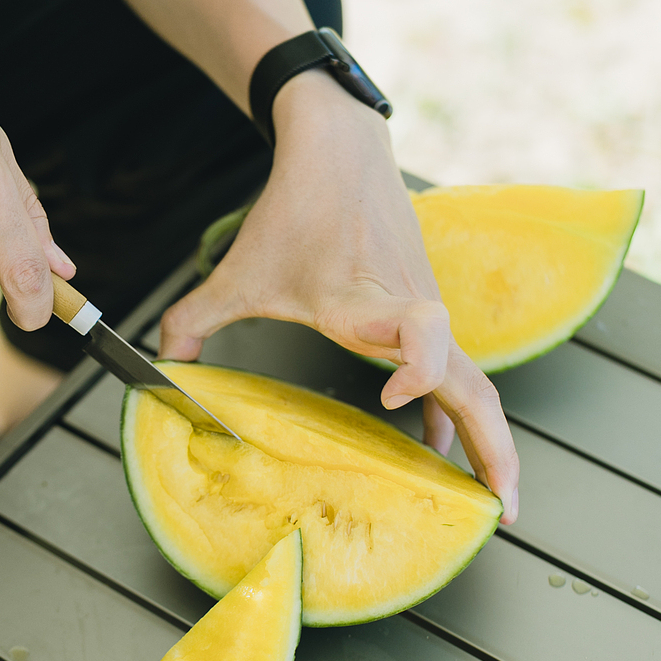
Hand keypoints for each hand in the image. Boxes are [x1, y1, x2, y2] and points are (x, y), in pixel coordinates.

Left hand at [159, 72, 519, 519]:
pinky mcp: (428, 312)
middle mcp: (407, 309)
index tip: (393, 399)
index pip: (419, 329)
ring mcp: (426, 312)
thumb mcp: (238, 271)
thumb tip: (158, 368)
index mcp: (362, 299)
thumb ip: (195, 320)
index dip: (418, 367)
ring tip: (495, 502)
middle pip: (472, 381)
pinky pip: (457, 371)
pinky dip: (458, 413)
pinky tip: (441, 451)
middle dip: (492, 448)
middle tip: (502, 511)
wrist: (342, 150)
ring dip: (491, 441)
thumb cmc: (295, 209)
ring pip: (475, 382)